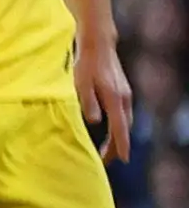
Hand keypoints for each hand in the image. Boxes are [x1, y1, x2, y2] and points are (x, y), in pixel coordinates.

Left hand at [79, 42, 136, 162]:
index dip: (120, 144)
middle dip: (117, 146)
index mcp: (115, 99)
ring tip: (107, 151)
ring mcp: (125, 95)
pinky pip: (123, 115)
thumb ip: (88, 103)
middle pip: (124, 128)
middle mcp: (124, 98)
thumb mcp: (81, 84)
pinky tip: (111, 132)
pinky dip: (118, 127)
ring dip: (117, 137)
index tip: (122, 159)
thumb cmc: (85, 65)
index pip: (120, 127)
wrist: (98, 45)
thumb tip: (95, 122)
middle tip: (107, 162)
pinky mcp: (122, 92)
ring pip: (125, 122)